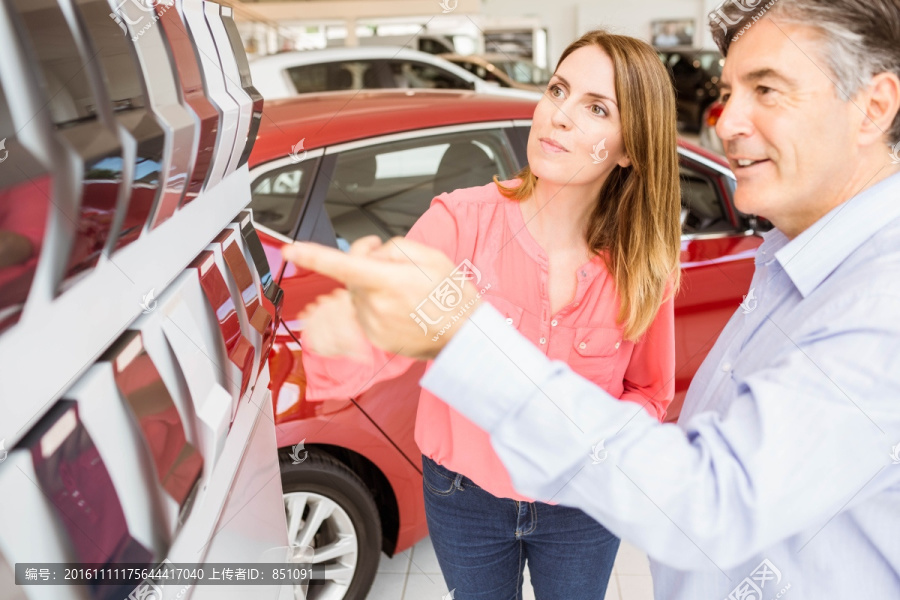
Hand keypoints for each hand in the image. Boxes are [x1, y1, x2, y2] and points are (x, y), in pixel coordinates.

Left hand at [282, 236, 482, 359]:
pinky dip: (377, 306)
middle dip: (366, 264)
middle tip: (394, 265)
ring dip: (373, 287)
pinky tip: (401, 309)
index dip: (313, 256)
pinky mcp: (374, 338)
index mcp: (389, 281)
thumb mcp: (431, 257)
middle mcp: (376, 305)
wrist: (465, 337)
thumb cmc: (452, 298)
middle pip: (352, 274)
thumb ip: (394, 247)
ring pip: (358, 294)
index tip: (292, 250)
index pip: (342, 265)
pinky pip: (365, 312)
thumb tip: (373, 253)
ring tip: (405, 293)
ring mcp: (373, 325)